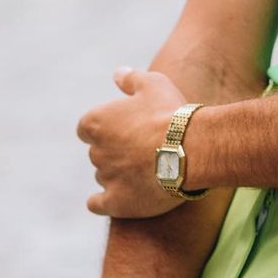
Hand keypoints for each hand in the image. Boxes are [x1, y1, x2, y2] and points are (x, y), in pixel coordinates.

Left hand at [77, 68, 188, 218]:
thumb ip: (131, 79)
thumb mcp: (153, 84)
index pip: (87, 128)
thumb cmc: (171, 113)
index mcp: (96, 122)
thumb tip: (118, 73)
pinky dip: (103, 201)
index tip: (124, 130)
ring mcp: (105, 178)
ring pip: (104, 176)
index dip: (106, 129)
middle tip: (142, 149)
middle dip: (115, 151)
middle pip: (98, 152)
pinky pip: (98, 204)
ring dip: (118, 174)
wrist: (190, 149)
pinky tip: (115, 199)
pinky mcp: (116, 202)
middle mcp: (95, 151)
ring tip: (146, 171)